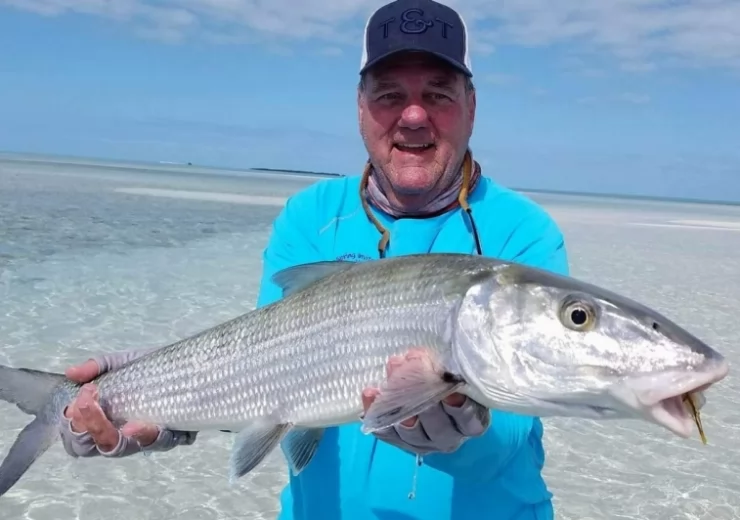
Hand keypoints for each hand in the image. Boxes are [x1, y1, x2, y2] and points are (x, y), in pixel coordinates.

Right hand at [60, 350, 196, 457]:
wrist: (185, 362)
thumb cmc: (146, 368)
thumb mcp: (119, 363)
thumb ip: (96, 368)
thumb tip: (72, 373)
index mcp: (106, 422)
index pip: (81, 437)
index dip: (76, 425)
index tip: (78, 402)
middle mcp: (125, 435)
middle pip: (104, 445)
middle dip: (94, 427)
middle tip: (87, 404)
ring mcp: (150, 437)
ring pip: (131, 448)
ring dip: (122, 436)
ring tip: (126, 424)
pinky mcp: (177, 434)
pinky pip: (164, 443)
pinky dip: (153, 436)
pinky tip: (147, 425)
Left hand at [361, 349, 490, 454]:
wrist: (427, 385)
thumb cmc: (449, 374)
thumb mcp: (458, 369)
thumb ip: (456, 365)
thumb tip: (448, 352)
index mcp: (471, 422)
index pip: (470, 420)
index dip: (461, 408)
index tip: (451, 391)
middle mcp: (448, 437)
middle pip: (437, 427)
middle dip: (423, 398)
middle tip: (412, 369)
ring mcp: (421, 441)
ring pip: (409, 431)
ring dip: (398, 404)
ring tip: (388, 379)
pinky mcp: (397, 439)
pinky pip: (384, 430)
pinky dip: (376, 412)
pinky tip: (370, 393)